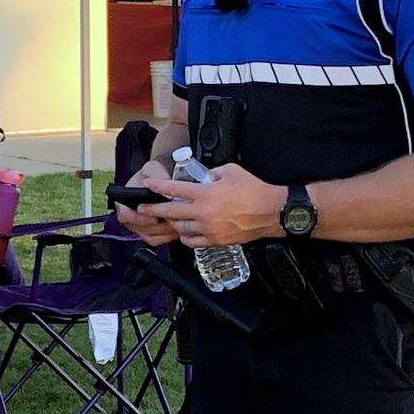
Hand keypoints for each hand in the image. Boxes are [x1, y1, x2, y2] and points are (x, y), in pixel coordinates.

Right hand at [116, 158, 182, 246]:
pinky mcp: (150, 233)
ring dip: (165, 232)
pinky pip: (158, 240)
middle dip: (158, 227)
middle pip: (141, 229)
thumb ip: (156, 174)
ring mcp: (140, 227)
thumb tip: (165, 181)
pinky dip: (169, 236)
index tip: (153, 217)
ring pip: (151, 237)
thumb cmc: (152, 175)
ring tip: (178, 223)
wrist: (160, 182)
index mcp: (124, 203)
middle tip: (172, 221)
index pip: (125, 216)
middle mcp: (130, 217)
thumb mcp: (152, 169)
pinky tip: (178, 228)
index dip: (138, 219)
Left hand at [153, 162, 284, 247]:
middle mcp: (204, 212)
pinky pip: (193, 242)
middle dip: (153, 210)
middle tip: (143, 209)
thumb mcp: (230, 171)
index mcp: (206, 193)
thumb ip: (211, 173)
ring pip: (181, 229)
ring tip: (166, 219)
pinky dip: (186, 237)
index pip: (175, 189)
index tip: (148, 185)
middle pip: (171, 212)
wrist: (271, 211)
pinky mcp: (216, 241)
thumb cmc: (254, 190)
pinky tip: (184, 232)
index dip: (158, 187)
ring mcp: (209, 229)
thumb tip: (203, 177)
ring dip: (171, 223)